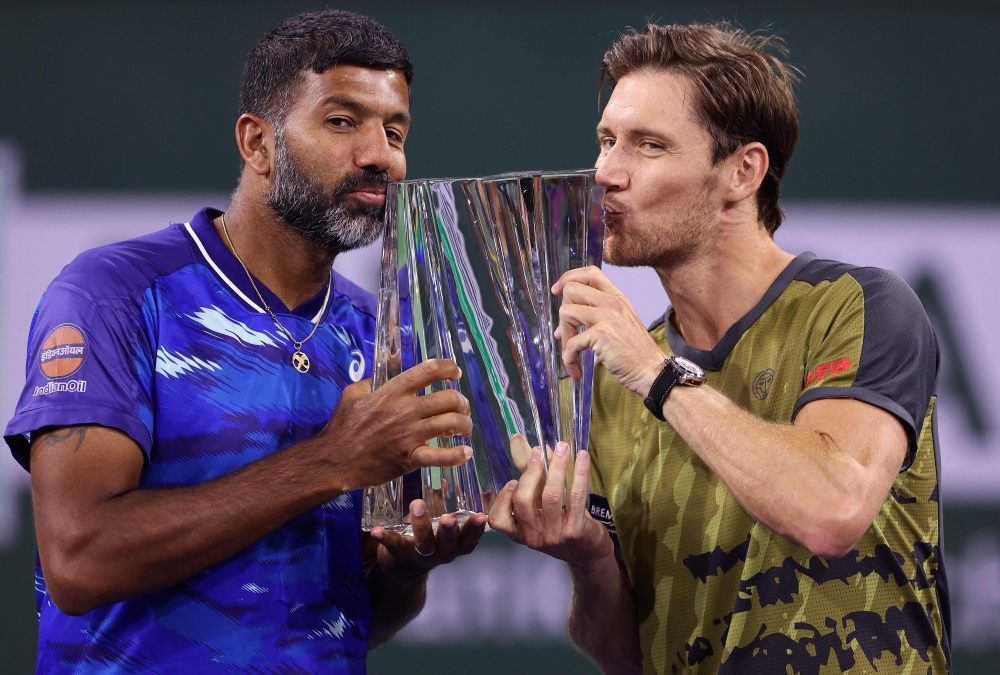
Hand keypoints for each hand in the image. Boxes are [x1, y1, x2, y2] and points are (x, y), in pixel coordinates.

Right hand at [321, 359, 473, 491]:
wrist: (335, 460)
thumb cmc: (341, 428)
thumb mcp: (351, 395)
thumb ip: (369, 383)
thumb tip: (379, 379)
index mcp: (393, 392)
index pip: (428, 371)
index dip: (448, 368)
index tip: (455, 373)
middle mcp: (405, 410)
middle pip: (448, 398)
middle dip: (461, 401)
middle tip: (461, 407)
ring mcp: (410, 435)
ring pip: (450, 423)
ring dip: (464, 424)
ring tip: (464, 428)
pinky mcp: (410, 458)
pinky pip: (440, 456)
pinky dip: (457, 455)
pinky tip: (465, 452)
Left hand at [371, 500, 486, 583]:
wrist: (404, 568)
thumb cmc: (429, 539)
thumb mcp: (440, 526)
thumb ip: (445, 505)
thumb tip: (448, 478)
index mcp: (455, 545)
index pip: (469, 539)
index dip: (475, 529)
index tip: (481, 516)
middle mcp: (442, 553)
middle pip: (448, 543)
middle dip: (449, 529)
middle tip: (449, 517)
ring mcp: (421, 557)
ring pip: (423, 543)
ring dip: (421, 525)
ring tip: (417, 505)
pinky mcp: (400, 556)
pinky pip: (394, 546)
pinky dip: (385, 538)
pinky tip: (377, 530)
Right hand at [488, 435, 611, 567]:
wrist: (589, 554)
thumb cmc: (560, 523)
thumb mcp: (540, 504)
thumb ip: (529, 474)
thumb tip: (518, 439)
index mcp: (519, 531)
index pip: (498, 520)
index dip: (501, 498)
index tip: (512, 479)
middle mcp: (533, 536)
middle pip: (522, 502)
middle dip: (530, 472)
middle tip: (538, 452)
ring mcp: (554, 535)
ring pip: (551, 496)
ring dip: (557, 467)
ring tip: (563, 447)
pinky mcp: (575, 531)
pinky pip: (575, 498)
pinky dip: (579, 474)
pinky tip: (582, 457)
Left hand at [553, 266, 664, 397]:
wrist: (651, 372)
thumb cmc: (635, 353)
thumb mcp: (621, 323)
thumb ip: (597, 314)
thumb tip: (564, 322)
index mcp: (617, 297)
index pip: (590, 273)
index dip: (568, 278)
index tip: (557, 291)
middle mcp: (613, 302)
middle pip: (571, 290)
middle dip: (562, 315)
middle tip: (566, 335)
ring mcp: (607, 316)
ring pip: (566, 312)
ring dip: (564, 336)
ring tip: (570, 355)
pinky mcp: (601, 334)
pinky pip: (571, 343)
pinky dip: (569, 359)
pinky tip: (576, 370)